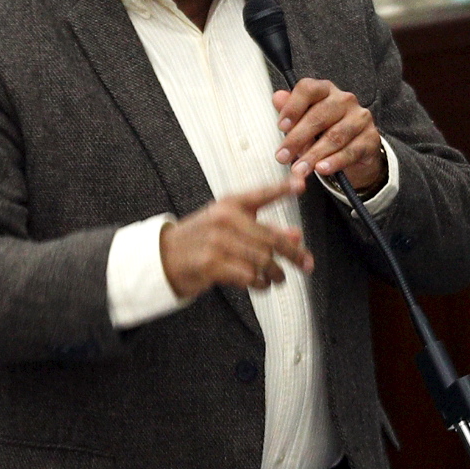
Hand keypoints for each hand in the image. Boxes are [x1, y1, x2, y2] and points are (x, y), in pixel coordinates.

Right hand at [159, 179, 313, 297]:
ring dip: (275, 273)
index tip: (300, 185)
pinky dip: (259, 283)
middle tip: (305, 264)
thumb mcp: (229, 227)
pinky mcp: (211, 264)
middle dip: (294, 254)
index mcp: (230, 204)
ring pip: (263, 260)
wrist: (164, 257)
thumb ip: (262, 228)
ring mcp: (217, 241)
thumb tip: (296, 236)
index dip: (282, 188)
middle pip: (271, 238)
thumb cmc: (201, 240)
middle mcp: (224, 219)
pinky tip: (260, 283)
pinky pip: (248, 276)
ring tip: (278, 277)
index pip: (261, 194)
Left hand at [271, 78, 385, 191]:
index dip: (293, 107)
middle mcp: (345, 100)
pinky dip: (334, 162)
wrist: (355, 150)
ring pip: (335, 136)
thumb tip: (277, 98)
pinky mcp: (371, 138)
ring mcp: (360, 118)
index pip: (308, 89)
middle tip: (282, 156)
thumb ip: (290, 111)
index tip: (281, 126)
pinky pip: (351, 151)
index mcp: (325, 90)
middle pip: (319, 116)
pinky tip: (321, 169)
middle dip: (297, 139)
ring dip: (314, 155)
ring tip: (299, 169)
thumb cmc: (325, 131)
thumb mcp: (304, 122)